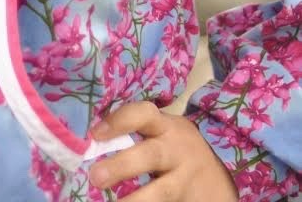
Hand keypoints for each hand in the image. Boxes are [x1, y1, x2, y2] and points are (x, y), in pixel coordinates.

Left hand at [88, 101, 238, 200]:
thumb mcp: (162, 133)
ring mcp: (184, 178)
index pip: (143, 114)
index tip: (95, 134)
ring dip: (136, 199)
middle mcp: (177, 149)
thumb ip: (136, 133)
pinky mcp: (186, 199)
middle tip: (95, 176)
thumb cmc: (175, 149)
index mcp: (166, 126)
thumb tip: (92, 140)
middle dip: (122, 165)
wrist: (216, 180)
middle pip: (151, 155)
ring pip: (162, 190)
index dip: (119, 121)